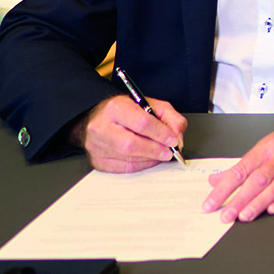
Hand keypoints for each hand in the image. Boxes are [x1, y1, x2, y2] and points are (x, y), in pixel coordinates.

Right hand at [71, 93, 187, 171]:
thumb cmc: (125, 111)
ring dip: (150, 158)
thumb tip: (177, 137)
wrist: (99, 119)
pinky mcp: (97, 161)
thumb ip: (169, 117)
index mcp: (115, 108)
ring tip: (161, 153)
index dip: (161, 134)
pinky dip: (141, 165)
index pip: (141, 123)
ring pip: (128, 159)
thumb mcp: (149, 104)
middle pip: (131, 144)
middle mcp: (101, 127)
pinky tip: (148, 159)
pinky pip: (124, 168)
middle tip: (169, 152)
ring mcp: (96, 146)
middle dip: (155, 149)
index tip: (174, 140)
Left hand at [204, 107, 273, 221]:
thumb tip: (217, 179)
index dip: (224, 187)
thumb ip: (245, 164)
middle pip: (258, 180)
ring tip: (244, 216)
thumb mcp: (270, 143)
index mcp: (269, 146)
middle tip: (225, 215)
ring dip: (260, 203)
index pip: (241, 169)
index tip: (211, 203)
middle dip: (239, 199)